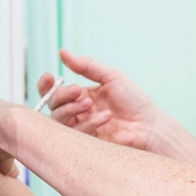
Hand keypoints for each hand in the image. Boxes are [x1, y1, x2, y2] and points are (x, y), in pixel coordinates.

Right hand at [39, 49, 171, 152]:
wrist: (149, 126)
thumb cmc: (134, 101)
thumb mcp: (110, 77)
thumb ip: (85, 66)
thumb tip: (62, 52)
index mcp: (81, 96)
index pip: (54, 91)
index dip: (46, 85)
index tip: (49, 77)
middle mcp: (78, 112)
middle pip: (52, 105)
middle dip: (61, 96)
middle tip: (78, 92)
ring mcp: (81, 128)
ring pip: (58, 120)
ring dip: (71, 109)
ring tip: (91, 104)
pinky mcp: (86, 143)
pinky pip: (75, 134)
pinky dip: (88, 123)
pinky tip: (105, 118)